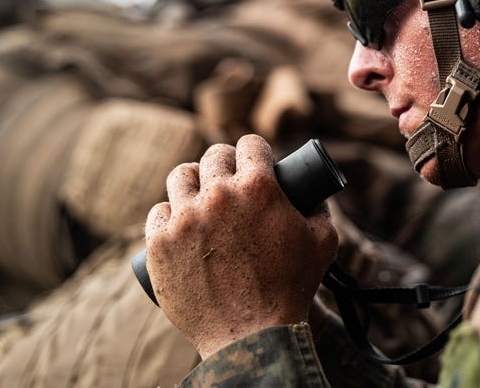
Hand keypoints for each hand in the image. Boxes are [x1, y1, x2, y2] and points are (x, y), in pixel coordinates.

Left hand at [144, 134, 338, 357]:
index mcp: (258, 187)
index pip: (249, 143)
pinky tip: (178, 223)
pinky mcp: (159, 244)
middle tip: (228, 180)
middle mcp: (217, 195)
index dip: (254, 150)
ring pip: (181, 176)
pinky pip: (157, 212)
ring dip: (193, 181)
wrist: (251, 336)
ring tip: (199, 195)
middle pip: (213, 156)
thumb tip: (312, 197)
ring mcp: (184, 219)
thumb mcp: (322, 242)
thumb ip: (320, 210)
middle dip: (225, 162)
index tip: (254, 160)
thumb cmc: (291, 289)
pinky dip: (169, 215)